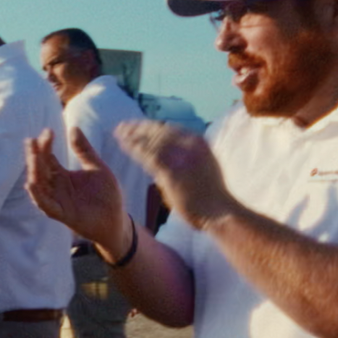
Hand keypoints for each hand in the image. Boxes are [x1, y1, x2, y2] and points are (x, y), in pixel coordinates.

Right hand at [25, 128, 131, 251]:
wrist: (116, 219)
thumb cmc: (106, 194)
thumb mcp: (97, 167)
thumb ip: (85, 150)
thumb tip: (73, 128)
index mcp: (62, 176)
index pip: (48, 158)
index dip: (45, 145)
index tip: (47, 131)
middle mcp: (55, 187)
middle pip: (39, 169)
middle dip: (34, 155)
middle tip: (31, 140)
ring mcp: (57, 200)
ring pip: (38, 185)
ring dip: (33, 171)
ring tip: (32, 156)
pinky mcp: (61, 214)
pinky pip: (44, 204)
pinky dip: (37, 195)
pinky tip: (31, 183)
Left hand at [115, 120, 235, 229]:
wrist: (219, 211)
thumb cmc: (211, 196)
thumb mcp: (204, 168)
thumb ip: (188, 159)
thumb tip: (169, 160)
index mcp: (199, 143)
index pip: (170, 130)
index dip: (152, 126)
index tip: (138, 125)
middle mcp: (190, 145)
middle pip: (159, 131)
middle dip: (139, 127)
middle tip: (123, 126)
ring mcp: (181, 156)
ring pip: (151, 140)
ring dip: (133, 135)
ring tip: (118, 133)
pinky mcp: (171, 170)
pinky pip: (148, 154)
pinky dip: (134, 147)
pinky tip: (123, 144)